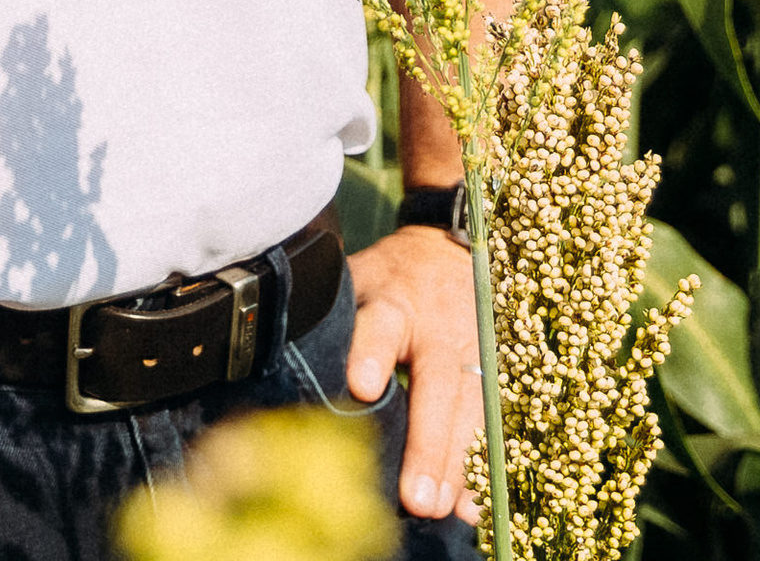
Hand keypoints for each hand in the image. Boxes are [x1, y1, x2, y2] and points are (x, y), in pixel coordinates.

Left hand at [345, 225, 483, 526]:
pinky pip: (487, 427)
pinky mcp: (489, 375)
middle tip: (415, 495)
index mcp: (393, 301)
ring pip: (467, 411)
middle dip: (425, 441)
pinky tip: (469, 509)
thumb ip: (331, 313)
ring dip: (454, 464)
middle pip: (434, 385)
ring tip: (438, 508)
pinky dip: (479, 470)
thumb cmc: (390, 276)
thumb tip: (270, 343)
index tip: (362, 385)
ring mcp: (469, 354)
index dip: (372, 353)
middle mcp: (435, 330)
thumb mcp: (358, 275)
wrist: (452, 250)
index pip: (380, 325)